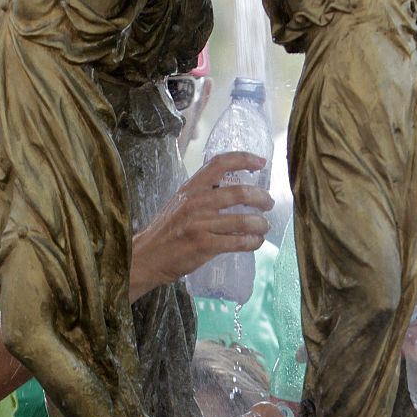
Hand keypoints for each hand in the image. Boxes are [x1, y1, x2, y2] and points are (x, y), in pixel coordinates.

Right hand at [131, 152, 271, 291]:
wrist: (147, 257)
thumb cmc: (167, 231)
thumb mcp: (181, 203)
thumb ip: (203, 195)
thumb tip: (235, 191)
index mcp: (191, 189)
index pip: (219, 163)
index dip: (244, 159)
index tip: (261, 163)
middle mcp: (196, 203)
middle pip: (240, 193)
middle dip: (262, 198)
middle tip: (269, 203)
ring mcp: (200, 224)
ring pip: (243, 220)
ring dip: (261, 224)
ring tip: (264, 226)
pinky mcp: (205, 245)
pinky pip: (238, 242)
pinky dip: (253, 242)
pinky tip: (256, 241)